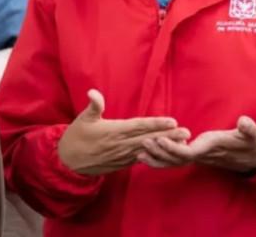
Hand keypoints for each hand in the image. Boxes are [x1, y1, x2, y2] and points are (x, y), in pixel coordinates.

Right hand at [58, 89, 190, 175]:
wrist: (68, 163)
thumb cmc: (76, 137)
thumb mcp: (83, 119)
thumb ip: (93, 106)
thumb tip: (93, 92)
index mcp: (114, 131)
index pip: (139, 126)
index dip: (156, 124)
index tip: (172, 121)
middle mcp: (121, 144)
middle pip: (149, 138)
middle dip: (168, 136)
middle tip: (186, 133)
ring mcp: (123, 155)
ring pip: (149, 149)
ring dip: (166, 146)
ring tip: (182, 142)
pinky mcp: (122, 163)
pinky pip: (142, 158)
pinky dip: (155, 155)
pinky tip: (166, 153)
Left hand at [140, 115, 255, 173]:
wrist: (254, 158)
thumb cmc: (253, 144)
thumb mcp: (254, 135)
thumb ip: (249, 129)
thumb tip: (245, 122)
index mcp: (211, 148)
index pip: (189, 153)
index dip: (173, 149)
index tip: (159, 141)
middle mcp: (202, 155)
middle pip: (177, 160)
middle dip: (159, 153)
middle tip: (143, 143)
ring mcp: (198, 158)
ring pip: (174, 163)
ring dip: (157, 158)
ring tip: (139, 151)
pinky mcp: (196, 156)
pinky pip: (176, 160)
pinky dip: (161, 159)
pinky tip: (148, 155)